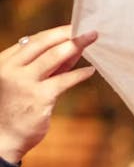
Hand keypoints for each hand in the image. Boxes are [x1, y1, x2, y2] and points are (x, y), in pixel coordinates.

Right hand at [0, 25, 97, 163]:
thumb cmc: (15, 110)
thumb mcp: (23, 83)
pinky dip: (79, 74)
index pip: (32, 42)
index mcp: (5, 62)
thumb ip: (44, 69)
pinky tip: (91, 71)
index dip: (53, 34)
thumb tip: (70, 52)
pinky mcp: (39, 97)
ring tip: (90, 42)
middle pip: (42, 44)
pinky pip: (63, 81)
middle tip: (84, 29)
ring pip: (52, 58)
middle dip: (65, 34)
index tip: (71, 29)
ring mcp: (24, 82)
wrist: (2, 138)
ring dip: (74, 47)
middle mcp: (11, 69)